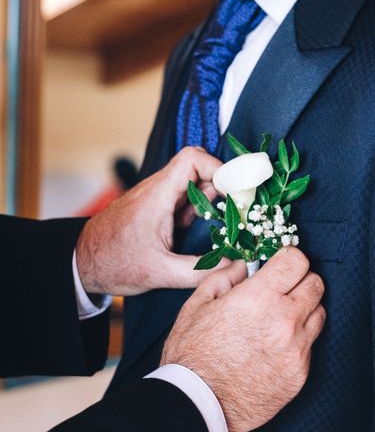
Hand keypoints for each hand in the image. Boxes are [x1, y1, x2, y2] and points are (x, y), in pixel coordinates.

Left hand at [76, 147, 222, 295]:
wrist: (82, 263)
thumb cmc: (114, 263)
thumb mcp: (160, 273)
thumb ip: (199, 270)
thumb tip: (233, 266)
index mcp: (158, 195)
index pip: (193, 158)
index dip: (219, 168)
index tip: (234, 192)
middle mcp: (158, 189)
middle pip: (198, 168)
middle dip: (221, 186)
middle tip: (232, 212)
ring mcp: (158, 196)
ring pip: (194, 183)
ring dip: (211, 200)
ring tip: (219, 225)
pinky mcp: (157, 206)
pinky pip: (185, 197)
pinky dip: (199, 209)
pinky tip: (199, 230)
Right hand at [161, 247, 325, 431]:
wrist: (198, 406)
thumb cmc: (192, 356)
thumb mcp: (196, 306)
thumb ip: (223, 278)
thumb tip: (242, 265)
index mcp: (259, 298)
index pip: (297, 261)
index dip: (290, 258)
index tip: (282, 264)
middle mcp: (285, 320)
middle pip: (315, 284)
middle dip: (301, 281)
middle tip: (283, 289)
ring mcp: (296, 348)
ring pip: (319, 313)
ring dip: (304, 310)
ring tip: (280, 319)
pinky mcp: (300, 373)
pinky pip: (311, 344)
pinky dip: (299, 340)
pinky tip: (276, 346)